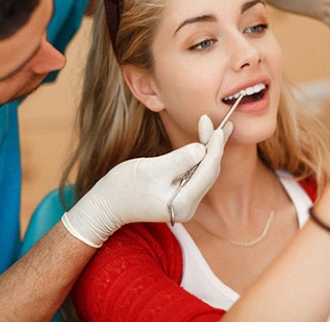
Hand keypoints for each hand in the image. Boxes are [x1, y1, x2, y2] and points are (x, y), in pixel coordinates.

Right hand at [62, 115, 232, 246]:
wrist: (106, 204)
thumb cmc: (124, 186)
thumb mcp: (151, 170)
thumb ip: (178, 160)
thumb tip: (202, 148)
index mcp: (183, 204)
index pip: (207, 172)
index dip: (214, 148)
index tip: (218, 127)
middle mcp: (189, 207)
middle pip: (209, 172)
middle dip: (215, 146)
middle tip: (223, 123)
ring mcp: (185, 202)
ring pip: (204, 172)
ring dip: (210, 149)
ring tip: (218, 128)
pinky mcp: (180, 195)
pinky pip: (196, 173)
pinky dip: (200, 157)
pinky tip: (205, 142)